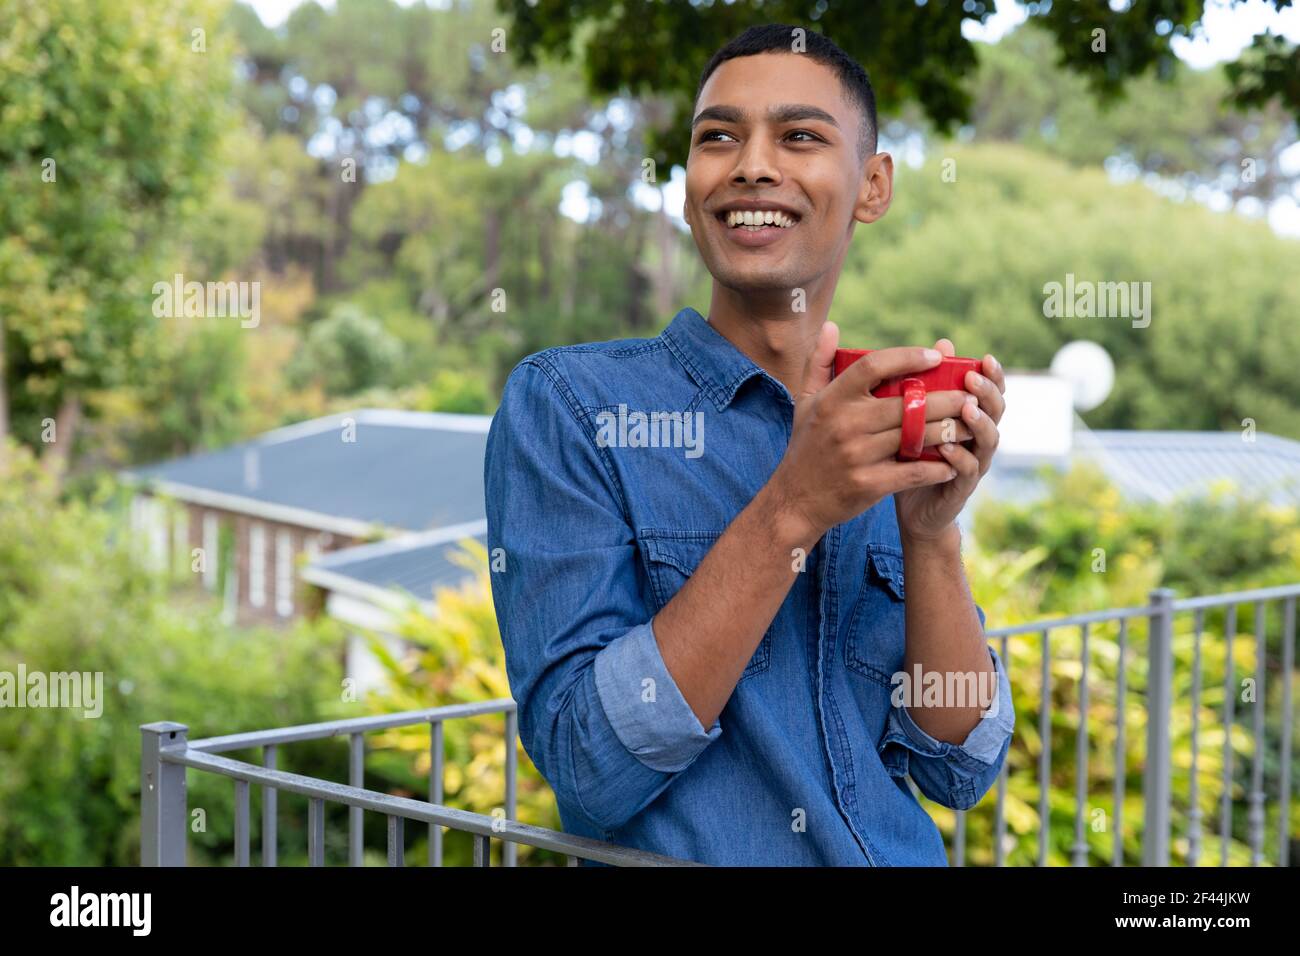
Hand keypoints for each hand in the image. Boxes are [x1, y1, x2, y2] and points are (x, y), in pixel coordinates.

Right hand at [767, 322, 975, 542]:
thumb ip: (819, 362)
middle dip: (945, 399)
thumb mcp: (805, 401)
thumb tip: (830, 326)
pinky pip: (913, 472)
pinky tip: (953, 463)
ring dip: (949, 431)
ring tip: (970, 425)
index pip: (874, 366)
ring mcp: (856, 455)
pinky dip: (937, 468)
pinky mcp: (868, 484)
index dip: (908, 356)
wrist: (795, 500)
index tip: (936, 355)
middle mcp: (844, 424)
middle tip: (969, 395)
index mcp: (832, 400)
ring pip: (915, 437)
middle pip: (907, 404)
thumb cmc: (806, 445)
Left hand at [894, 338, 1005, 542]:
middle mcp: (978, 438)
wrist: (912, 507)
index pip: (991, 392)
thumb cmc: (916, 455)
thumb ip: (932, 384)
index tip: (986, 358)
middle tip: (973, 378)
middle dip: (988, 393)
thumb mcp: (918, 418)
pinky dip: (959, 458)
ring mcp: (974, 462)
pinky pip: (967, 471)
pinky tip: (946, 447)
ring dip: (980, 423)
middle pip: (997, 412)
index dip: (994, 376)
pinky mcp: (961, 487)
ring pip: (989, 440)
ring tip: (967, 408)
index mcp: (971, 418)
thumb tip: (941, 344)